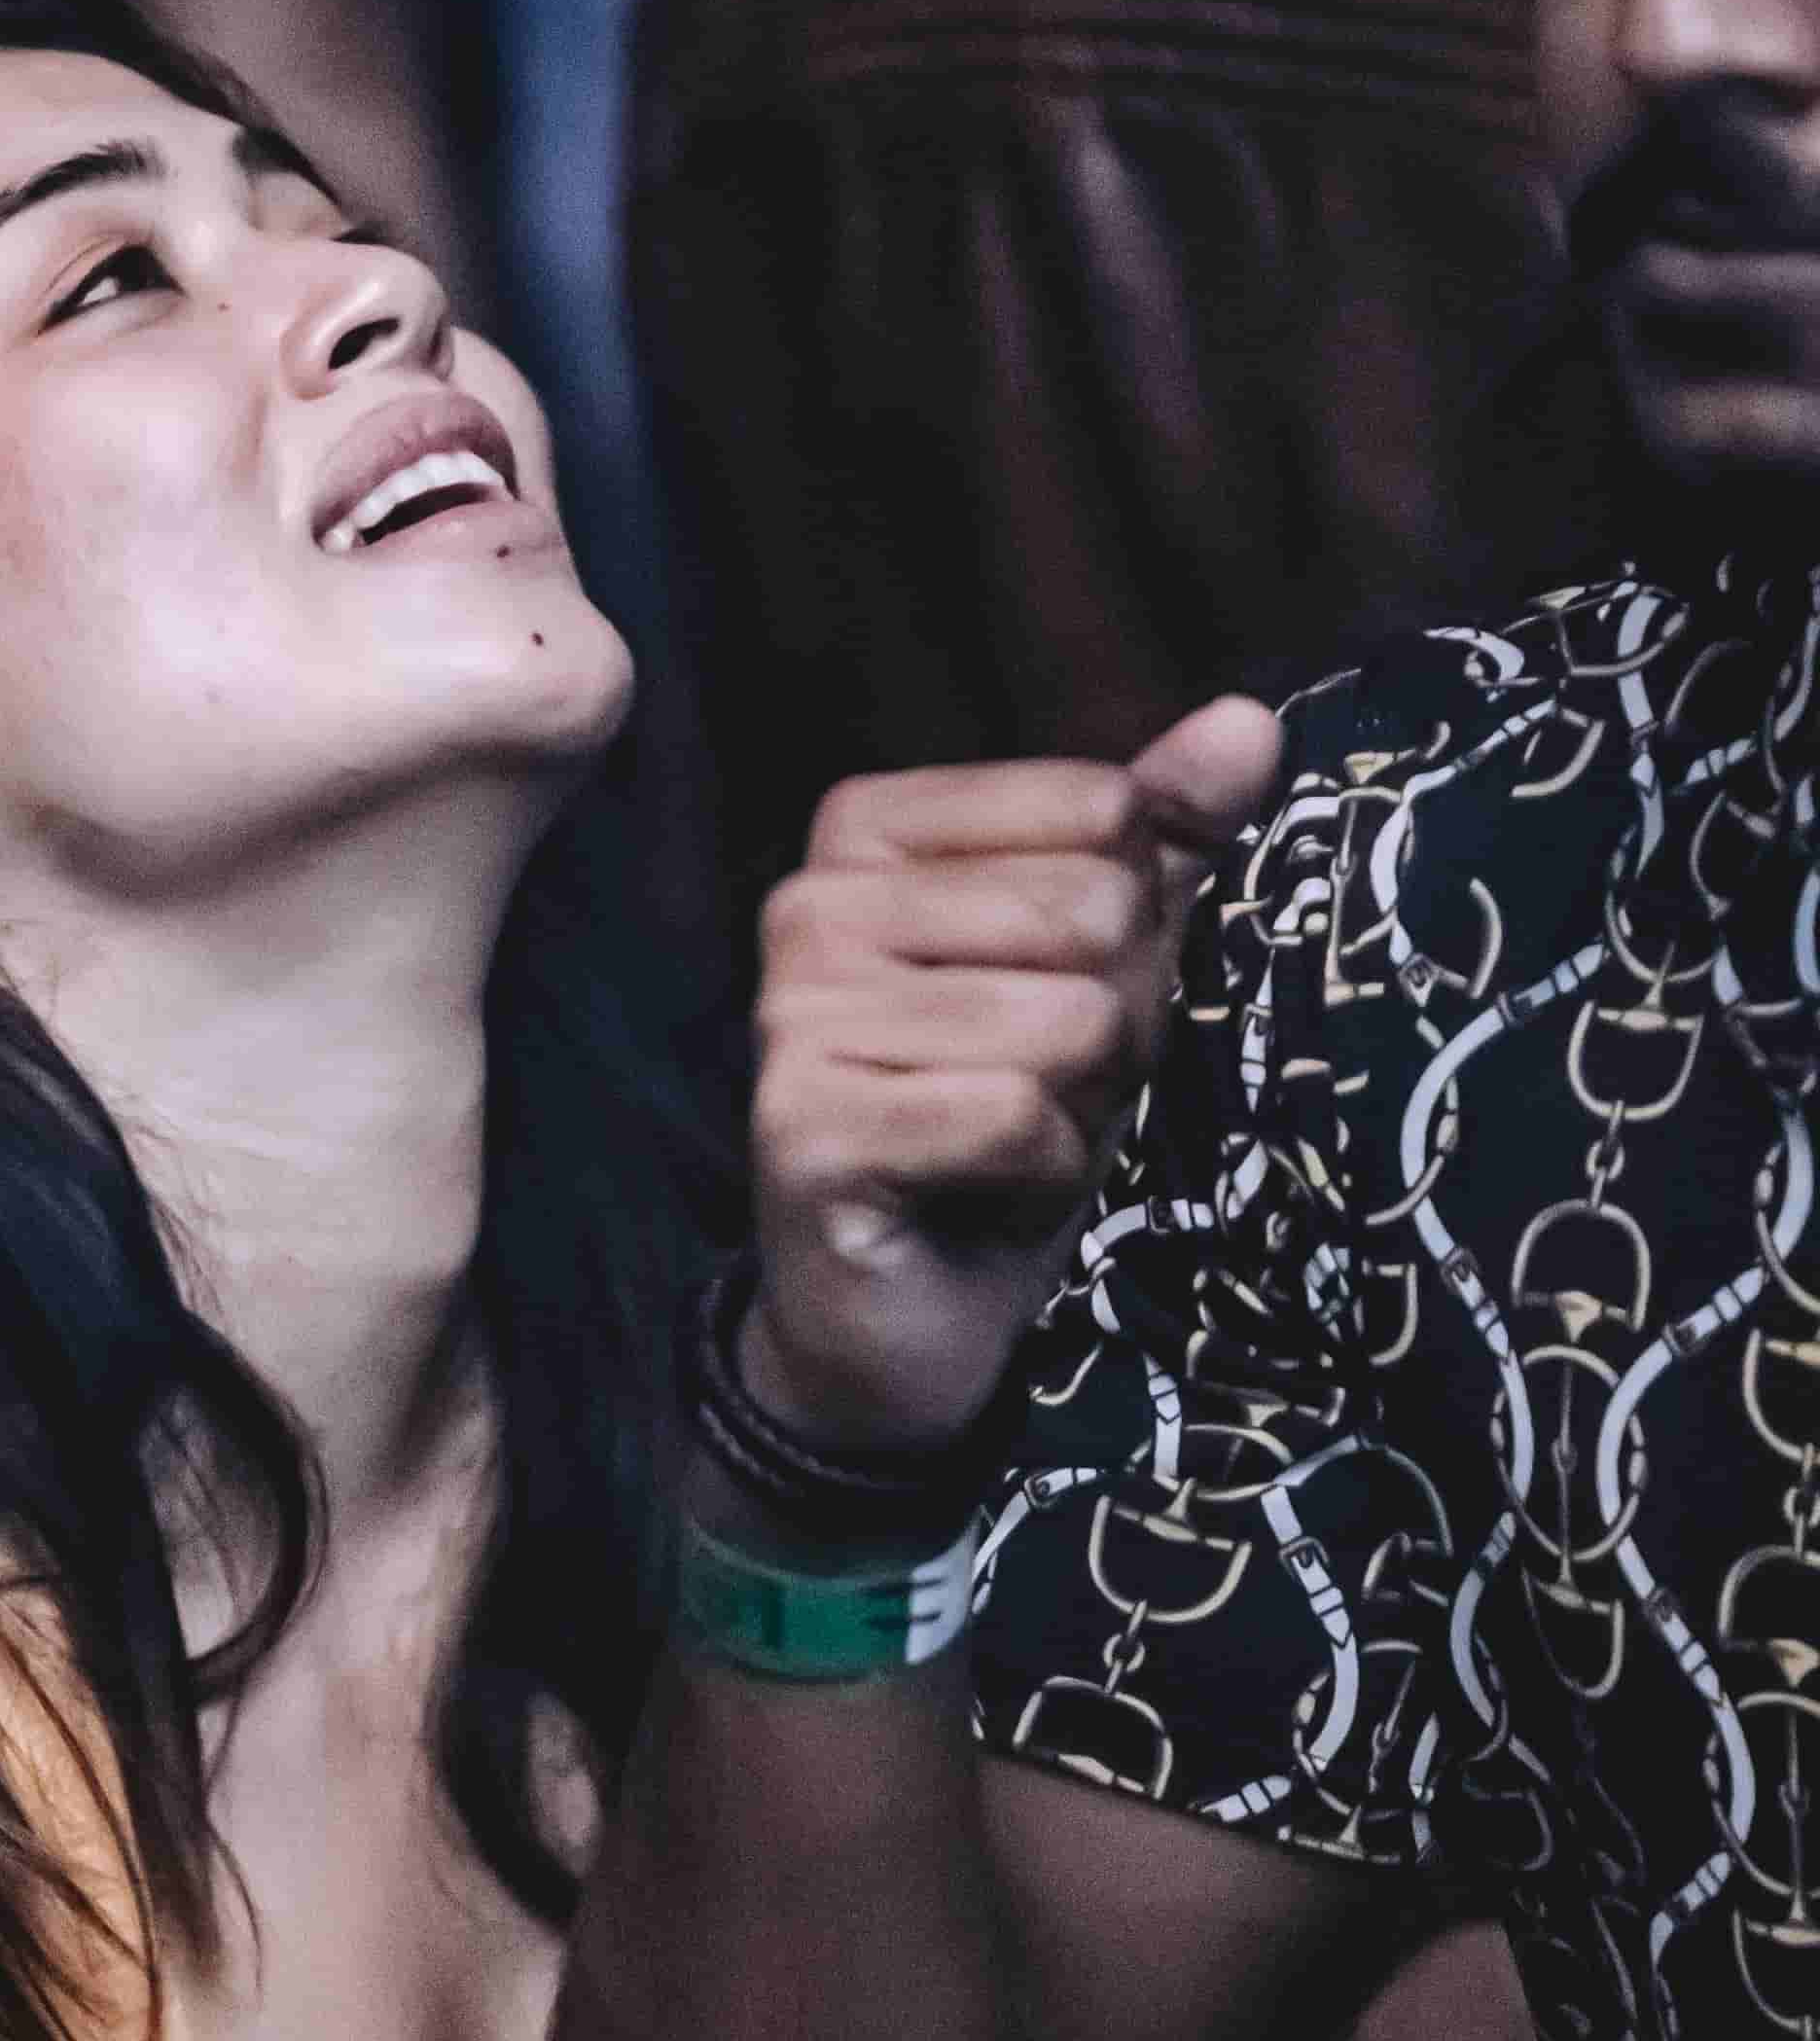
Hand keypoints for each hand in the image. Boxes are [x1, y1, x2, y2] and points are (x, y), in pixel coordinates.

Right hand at [745, 698, 1282, 1457]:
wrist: (906, 1318)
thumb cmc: (1008, 1122)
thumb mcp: (1108, 968)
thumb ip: (1169, 837)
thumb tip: (1248, 722)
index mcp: (866, 831)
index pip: (1102, 811)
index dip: (1132, 925)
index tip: (1057, 996)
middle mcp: (809, 904)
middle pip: (1091, 914)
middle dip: (1113, 1023)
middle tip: (1042, 1087)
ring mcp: (793, 1016)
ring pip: (1062, 1021)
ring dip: (1079, 1107)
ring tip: (1011, 1142)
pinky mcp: (803, 1126)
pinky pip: (1011, 1115)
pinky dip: (1041, 1172)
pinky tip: (986, 1194)